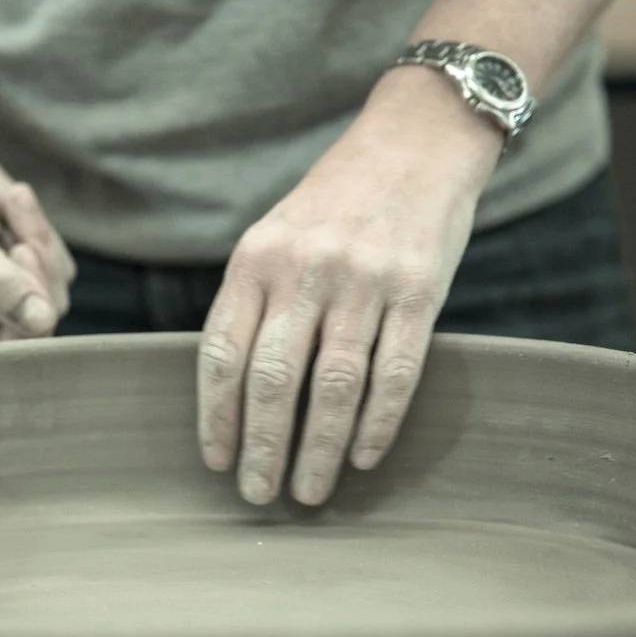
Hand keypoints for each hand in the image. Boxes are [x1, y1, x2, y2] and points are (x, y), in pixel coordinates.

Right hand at [0, 147, 75, 349]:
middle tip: (14, 235)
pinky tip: (10, 209)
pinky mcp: (27, 285)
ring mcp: (4, 310)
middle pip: (34, 335)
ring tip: (5, 208)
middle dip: (33, 275)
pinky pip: (59, 273)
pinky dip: (42, 234)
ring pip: (53, 301)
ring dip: (38, 246)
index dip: (20, 318)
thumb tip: (40, 323)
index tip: (17, 257)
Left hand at [197, 68, 501, 506]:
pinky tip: (363, 457)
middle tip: (257, 494)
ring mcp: (364, 280)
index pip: (222, 351)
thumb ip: (254, 299)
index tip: (216, 460)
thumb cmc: (334, 202)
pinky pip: (396, 371)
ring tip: (310, 492)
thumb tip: (235, 391)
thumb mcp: (275, 235)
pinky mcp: (420, 289)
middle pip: (273, 378)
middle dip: (261, 446)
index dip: (216, 414)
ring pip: (333, 385)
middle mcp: (305, 269)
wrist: (415, 141)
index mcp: (256, 258)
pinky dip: (377, 422)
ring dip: (318, 449)